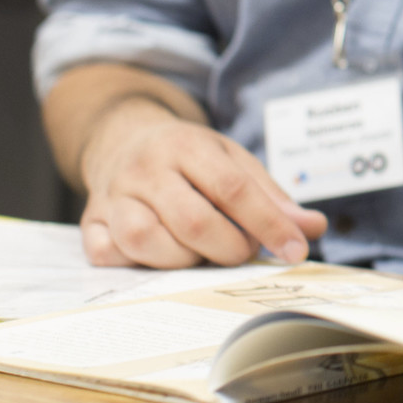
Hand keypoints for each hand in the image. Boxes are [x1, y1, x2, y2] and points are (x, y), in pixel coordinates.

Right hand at [77, 102, 326, 268]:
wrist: (123, 138)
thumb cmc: (189, 158)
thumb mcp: (233, 161)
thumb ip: (271, 197)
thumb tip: (312, 229)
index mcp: (187, 145)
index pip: (234, 189)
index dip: (269, 224)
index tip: (295, 250)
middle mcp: (145, 168)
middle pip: (193, 221)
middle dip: (230, 249)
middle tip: (241, 252)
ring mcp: (113, 196)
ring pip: (145, 241)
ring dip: (183, 260)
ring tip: (200, 253)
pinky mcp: (90, 221)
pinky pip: (107, 254)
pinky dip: (136, 264)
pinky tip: (158, 256)